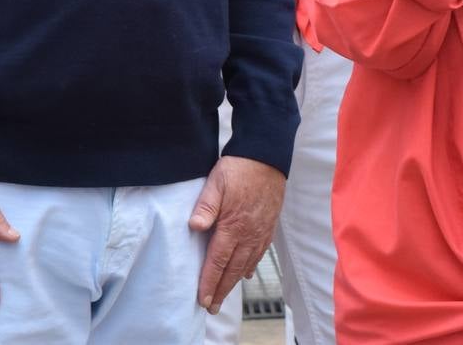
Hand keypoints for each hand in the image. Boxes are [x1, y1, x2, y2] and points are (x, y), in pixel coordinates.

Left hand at [188, 156, 287, 311]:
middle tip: (212, 307)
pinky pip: (259, 252)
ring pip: (246, 264)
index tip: (203, 299)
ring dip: (235, 281)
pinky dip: (251, 266)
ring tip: (225, 294)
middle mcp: (249, 234)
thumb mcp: (216, 182)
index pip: (218, 261)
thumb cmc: (239, 168)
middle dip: (221, 289)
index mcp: (233, 225)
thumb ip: (205, 206)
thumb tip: (194, 227)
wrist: (267, 156)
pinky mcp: (268, 226)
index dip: (209, 281)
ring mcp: (260, 231)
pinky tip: (247, 273)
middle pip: (233, 269)